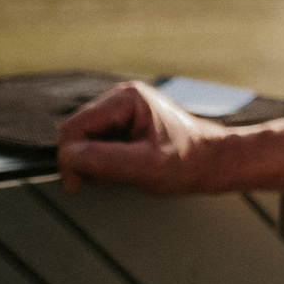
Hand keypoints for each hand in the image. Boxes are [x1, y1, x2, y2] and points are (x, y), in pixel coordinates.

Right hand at [55, 81, 225, 193]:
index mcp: (127, 98)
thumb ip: (106, 160)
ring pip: (84, 143)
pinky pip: (97, 148)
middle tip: (110, 181)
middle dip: (85, 162)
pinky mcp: (124, 127)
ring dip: (95, 165)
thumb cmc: (189, 161)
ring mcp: (123, 112)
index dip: (69, 158)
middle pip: (76, 133)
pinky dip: (104, 165)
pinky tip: (126, 171)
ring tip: (125, 174)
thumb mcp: (147, 165)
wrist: (215, 163)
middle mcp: (122, 99)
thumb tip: (68, 155)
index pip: (74, 126)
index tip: (77, 185)